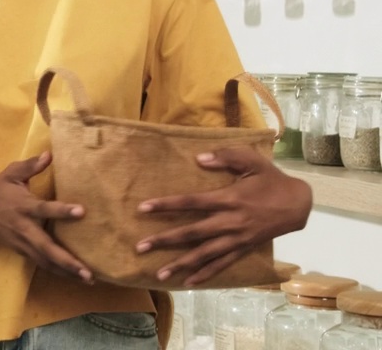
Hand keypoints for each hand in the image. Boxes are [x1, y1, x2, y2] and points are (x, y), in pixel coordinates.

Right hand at [0, 152, 92, 282]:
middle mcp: (24, 228)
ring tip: (88, 279)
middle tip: (87, 271)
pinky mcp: (22, 251)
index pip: (44, 209)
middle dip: (67, 260)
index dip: (62, 211)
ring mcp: (22, 242)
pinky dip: (58, 272)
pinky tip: (74, 277)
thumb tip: (50, 154)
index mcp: (23, 206)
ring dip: (66, 271)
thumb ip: (31, 166)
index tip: (82, 211)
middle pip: (47, 247)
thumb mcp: (11, 173)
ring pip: (45, 261)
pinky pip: (42, 264)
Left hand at [136, 147, 311, 286]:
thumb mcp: (252, 160)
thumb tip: (200, 158)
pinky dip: (206, 274)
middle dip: (165, 240)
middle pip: (192, 233)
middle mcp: (230, 222)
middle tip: (140, 247)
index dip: (166, 205)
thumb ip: (226, 156)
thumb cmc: (271, 179)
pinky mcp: (244, 249)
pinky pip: (222, 264)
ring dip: (181, 264)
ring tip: (159, 274)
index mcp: (229, 199)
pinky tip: (189, 282)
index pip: (191, 203)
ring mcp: (237, 239)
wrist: (299, 204)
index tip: (143, 208)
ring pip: (204, 254)